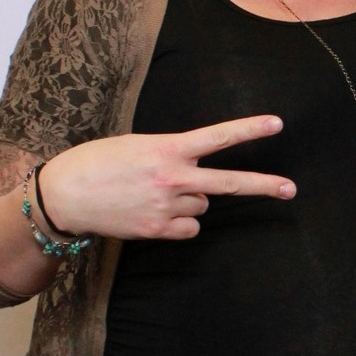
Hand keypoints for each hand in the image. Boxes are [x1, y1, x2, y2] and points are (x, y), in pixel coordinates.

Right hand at [37, 116, 294, 241]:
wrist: (65, 195)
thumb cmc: (98, 162)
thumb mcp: (136, 144)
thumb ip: (170, 155)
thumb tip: (195, 173)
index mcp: (167, 148)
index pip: (217, 137)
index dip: (249, 130)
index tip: (277, 124)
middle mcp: (173, 178)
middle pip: (229, 183)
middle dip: (263, 186)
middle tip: (290, 189)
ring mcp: (167, 206)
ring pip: (203, 206)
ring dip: (192, 200)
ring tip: (158, 193)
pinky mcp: (157, 230)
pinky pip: (189, 228)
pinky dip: (182, 223)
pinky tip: (157, 213)